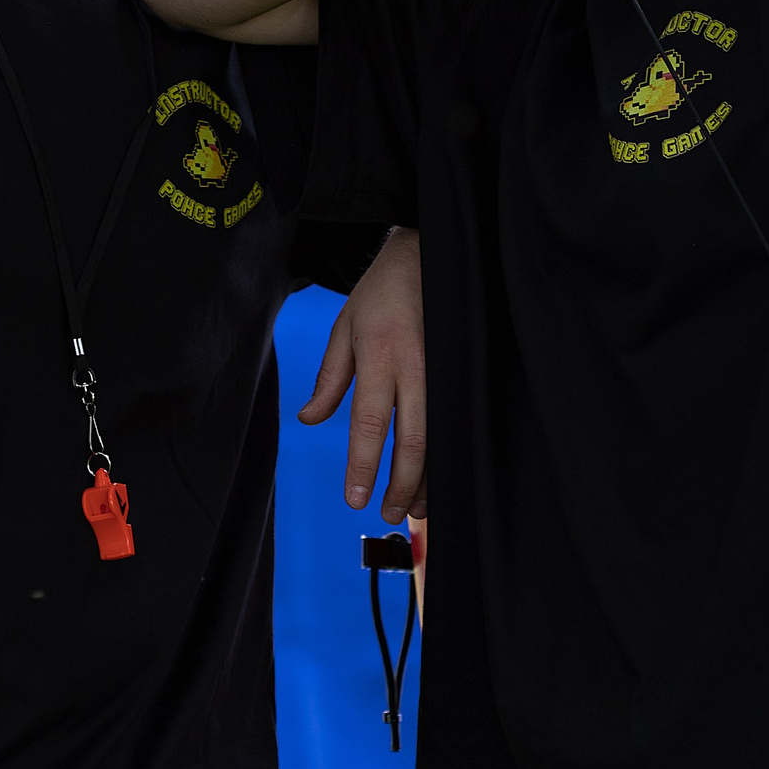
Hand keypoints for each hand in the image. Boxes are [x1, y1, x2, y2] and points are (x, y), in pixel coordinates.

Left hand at [299, 227, 426, 523]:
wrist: (429, 253)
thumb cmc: (381, 291)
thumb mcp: (344, 327)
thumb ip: (330, 378)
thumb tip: (308, 420)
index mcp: (379, 355)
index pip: (370, 423)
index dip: (364, 465)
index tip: (356, 499)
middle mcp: (414, 366)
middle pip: (412, 439)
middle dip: (402, 484)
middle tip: (389, 515)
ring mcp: (443, 369)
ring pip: (439, 436)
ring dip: (429, 477)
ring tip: (415, 508)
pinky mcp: (460, 371)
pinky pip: (453, 421)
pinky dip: (446, 454)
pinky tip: (440, 475)